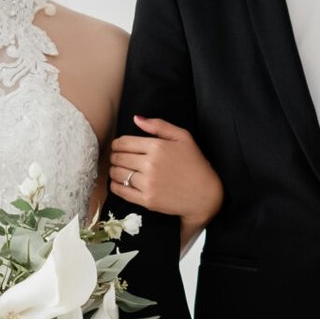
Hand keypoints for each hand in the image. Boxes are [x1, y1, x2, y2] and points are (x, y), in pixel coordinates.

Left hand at [108, 117, 223, 225]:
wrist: (205, 195)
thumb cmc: (195, 164)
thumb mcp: (183, 137)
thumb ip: (159, 125)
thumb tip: (136, 118)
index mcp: (157, 146)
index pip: (124, 143)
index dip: (117, 144)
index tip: (118, 147)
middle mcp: (150, 164)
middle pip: (118, 158)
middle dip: (115, 157)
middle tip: (117, 158)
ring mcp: (148, 183)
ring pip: (117, 174)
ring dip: (114, 170)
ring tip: (119, 170)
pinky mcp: (147, 200)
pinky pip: (121, 191)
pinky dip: (115, 185)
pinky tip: (119, 182)